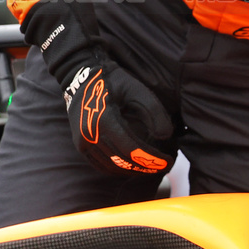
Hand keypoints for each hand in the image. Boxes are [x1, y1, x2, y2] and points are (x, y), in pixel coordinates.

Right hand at [23, 0, 174, 176]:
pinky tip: (132, 167)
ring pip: (112, 167)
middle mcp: (89, 135)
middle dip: (146, 167)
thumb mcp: (136, 89)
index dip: (151, 159)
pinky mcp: (80, 146)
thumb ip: (153, 110)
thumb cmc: (112, 81)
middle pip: (123, 161)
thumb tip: (167, 135)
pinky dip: (117, 169)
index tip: (168, 161)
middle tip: (164, 168)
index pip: (131, 149)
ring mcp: (82, 142)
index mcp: (103, 120)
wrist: (80, 76)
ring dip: (133, 171)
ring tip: (151, 168)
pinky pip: (100, 165)